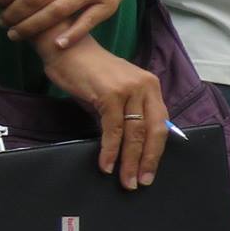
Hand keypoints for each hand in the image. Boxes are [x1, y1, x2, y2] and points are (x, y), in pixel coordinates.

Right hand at [39, 37, 166, 187]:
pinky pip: (113, 129)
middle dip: (147, 161)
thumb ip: (129, 112)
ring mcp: (128, 90)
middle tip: (141, 182)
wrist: (67, 48)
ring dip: (129, 161)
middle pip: (152, 131)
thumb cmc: (90, 73)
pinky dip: (110, 150)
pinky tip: (106, 165)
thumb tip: (134, 146)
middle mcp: (145, 87)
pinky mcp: (109, 94)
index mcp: (151, 87)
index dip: (157, 151)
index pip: (161, 124)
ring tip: (126, 181)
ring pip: (134, 133)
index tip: (151, 171)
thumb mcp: (117, 91)